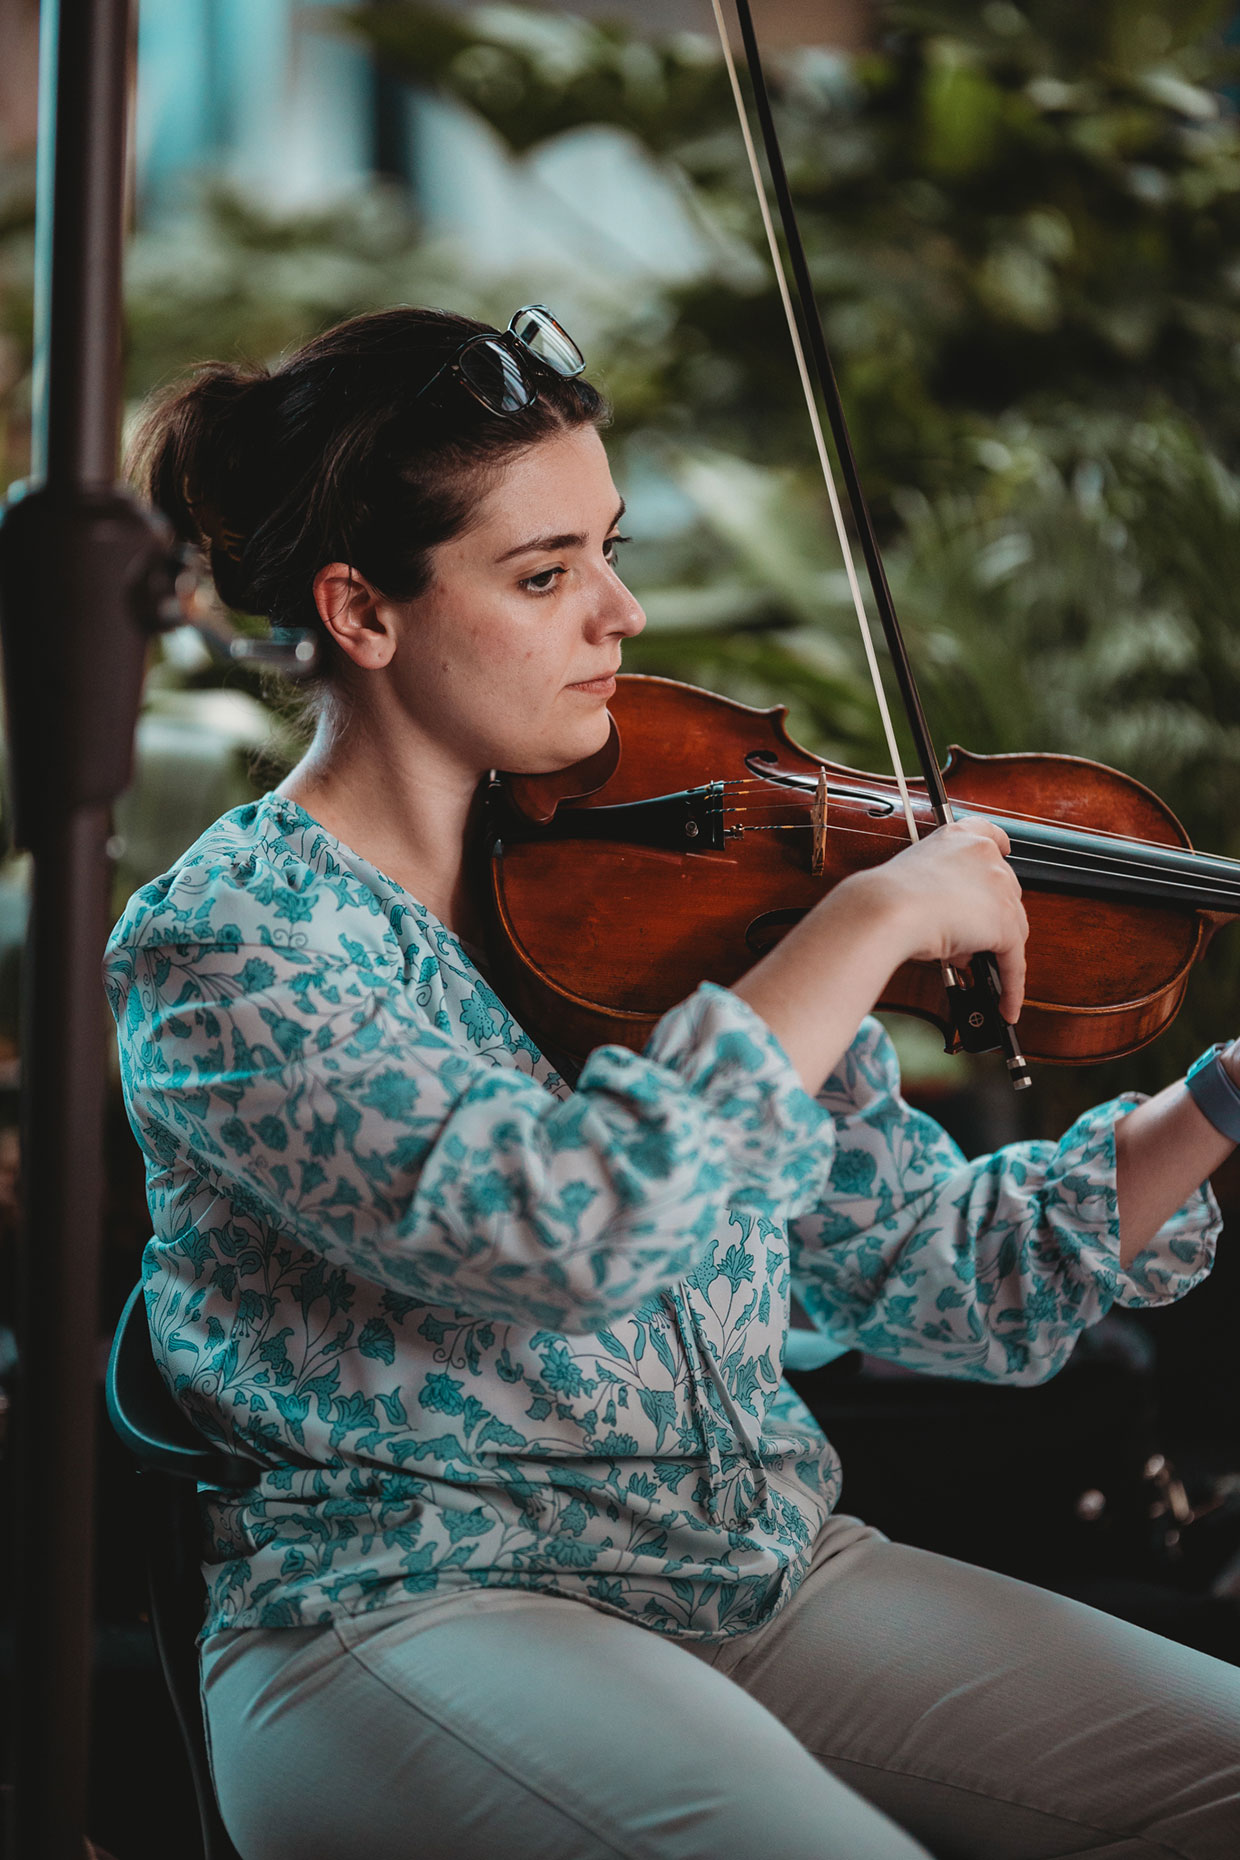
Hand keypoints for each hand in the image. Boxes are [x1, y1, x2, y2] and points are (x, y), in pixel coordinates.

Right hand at [851, 818, 1028, 1023]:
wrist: (888, 909)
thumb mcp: (916, 885)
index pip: (993, 835)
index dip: (1001, 848)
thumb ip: (942, 900)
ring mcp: (1000, 889)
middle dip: (991, 918)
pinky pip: (1014, 963)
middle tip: (969, 941)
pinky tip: (1007, 1005)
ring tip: (977, 974)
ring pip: (1012, 928)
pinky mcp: (1005, 924)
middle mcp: (986, 857)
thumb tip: (958, 937)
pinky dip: (1012, 987)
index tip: (1006, 852)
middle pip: (1006, 893)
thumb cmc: (887, 897)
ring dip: (998, 952)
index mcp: (961, 837)